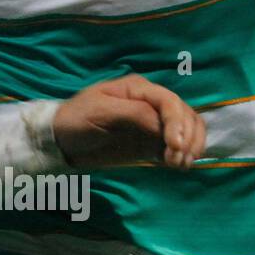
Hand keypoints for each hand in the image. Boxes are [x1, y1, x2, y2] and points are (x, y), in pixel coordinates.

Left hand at [52, 75, 206, 168]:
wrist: (62, 141)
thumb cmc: (78, 120)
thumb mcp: (102, 112)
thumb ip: (134, 115)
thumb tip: (163, 127)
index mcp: (139, 89)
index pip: (169, 101)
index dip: (177, 123)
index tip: (175, 146)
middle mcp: (152, 102)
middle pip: (185, 114)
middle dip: (187, 137)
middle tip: (178, 161)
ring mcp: (154, 122)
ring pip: (188, 128)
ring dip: (191, 145)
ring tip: (181, 164)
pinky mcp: (152, 142)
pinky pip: (178, 144)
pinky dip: (184, 153)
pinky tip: (178, 165)